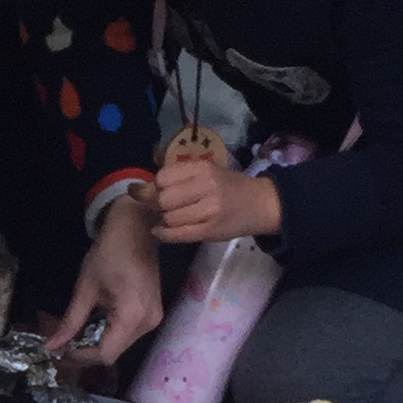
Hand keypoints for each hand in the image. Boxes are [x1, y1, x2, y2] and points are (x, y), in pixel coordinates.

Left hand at [43, 191, 162, 366]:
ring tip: (74, 339)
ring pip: (120, 346)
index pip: (105, 353)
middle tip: (61, 348)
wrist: (136, 229)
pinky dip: (108, 335)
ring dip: (96, 345)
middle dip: (86, 353)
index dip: (80, 358)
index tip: (59, 353)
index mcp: (133, 315)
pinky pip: (127, 335)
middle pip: (114, 353)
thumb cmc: (109, 252)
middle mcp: (148, 323)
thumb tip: (51, 347)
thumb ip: (71, 321)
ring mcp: (154, 319)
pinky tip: (92, 329)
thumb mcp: (85, 288)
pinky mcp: (152, 315)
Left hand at [150, 155, 282, 244]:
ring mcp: (209, 210)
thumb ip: (179, 177)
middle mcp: (207, 186)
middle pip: (163, 198)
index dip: (155, 186)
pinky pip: (177, 234)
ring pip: (169, 218)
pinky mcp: (210, 231)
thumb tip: (141, 188)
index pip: (163, 177)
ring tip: (170, 217)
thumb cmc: (229, 187)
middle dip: (157, 204)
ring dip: (164, 219)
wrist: (261, 204)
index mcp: (203, 168)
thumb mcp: (207, 172)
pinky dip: (163, 234)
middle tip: (164, 206)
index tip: (158, 190)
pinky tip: (160, 231)